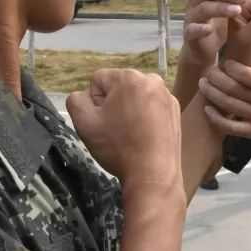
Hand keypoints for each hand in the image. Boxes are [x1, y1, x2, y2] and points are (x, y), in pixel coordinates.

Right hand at [67, 69, 181, 189]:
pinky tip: (146, 136)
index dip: (95, 103)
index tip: (104, 122)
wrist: (153, 174)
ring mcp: (167, 95)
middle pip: (118, 87)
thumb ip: (75, 100)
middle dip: (113, 104)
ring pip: (135, 98)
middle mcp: (151, 79)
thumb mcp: (84, 123)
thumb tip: (85, 96)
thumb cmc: (118, 147)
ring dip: (129, 111)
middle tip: (117, 130)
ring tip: (132, 135)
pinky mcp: (175, 110)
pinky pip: (151, 107)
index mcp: (129, 77)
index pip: (97, 80)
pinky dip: (146, 118)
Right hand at [180, 0, 250, 66]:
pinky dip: (200, 29)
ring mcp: (191, 18)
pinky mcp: (189, 35)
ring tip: (236, 11)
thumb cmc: (217, 21)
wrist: (202, 51)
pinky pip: (192, 30)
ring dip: (219, 8)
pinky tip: (210, 29)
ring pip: (203, 9)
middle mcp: (196, 1)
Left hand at [199, 31, 250, 157]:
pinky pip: (231, 127)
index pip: (250, 76)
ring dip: (213, 96)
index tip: (226, 62)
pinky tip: (207, 109)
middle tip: (207, 71)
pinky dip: (217, 119)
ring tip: (202, 84)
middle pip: (235, 91)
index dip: (234, 69)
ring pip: (230, 107)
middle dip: (218, 81)